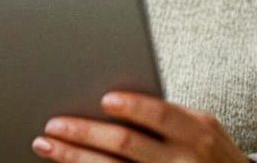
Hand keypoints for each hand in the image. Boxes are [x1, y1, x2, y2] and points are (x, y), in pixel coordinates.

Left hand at [32, 92, 249, 162]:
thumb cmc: (208, 152)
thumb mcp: (201, 128)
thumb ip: (167, 117)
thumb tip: (109, 102)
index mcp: (198, 130)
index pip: (160, 114)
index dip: (132, 106)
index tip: (103, 99)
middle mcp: (185, 160)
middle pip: (127, 144)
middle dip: (85, 132)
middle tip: (53, 124)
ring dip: (75, 157)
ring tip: (47, 145)